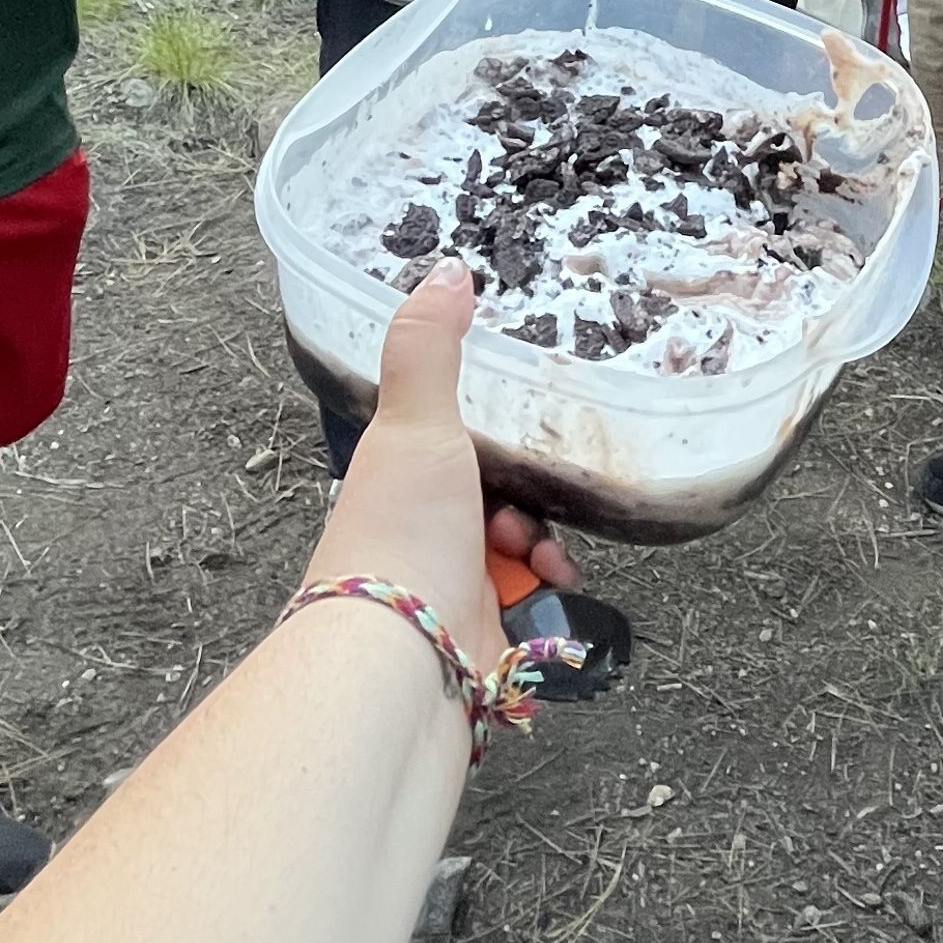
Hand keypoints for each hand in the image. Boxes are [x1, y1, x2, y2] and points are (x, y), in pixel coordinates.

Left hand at [303, 270, 582, 644]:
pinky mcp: (478, 650)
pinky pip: (533, 618)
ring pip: (520, 560)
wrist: (401, 673)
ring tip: (541, 567)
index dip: (492, 441)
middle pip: (498, 503)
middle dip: (530, 505)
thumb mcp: (416, 426)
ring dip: (544, 557)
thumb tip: (447, 269)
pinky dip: (548, 611)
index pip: (453, 449)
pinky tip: (547, 608)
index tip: (525, 437)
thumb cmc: (401, 544)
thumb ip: (430, 347)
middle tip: (526, 518)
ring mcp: (447, 598)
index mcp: (394, 484)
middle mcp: (416, 539)